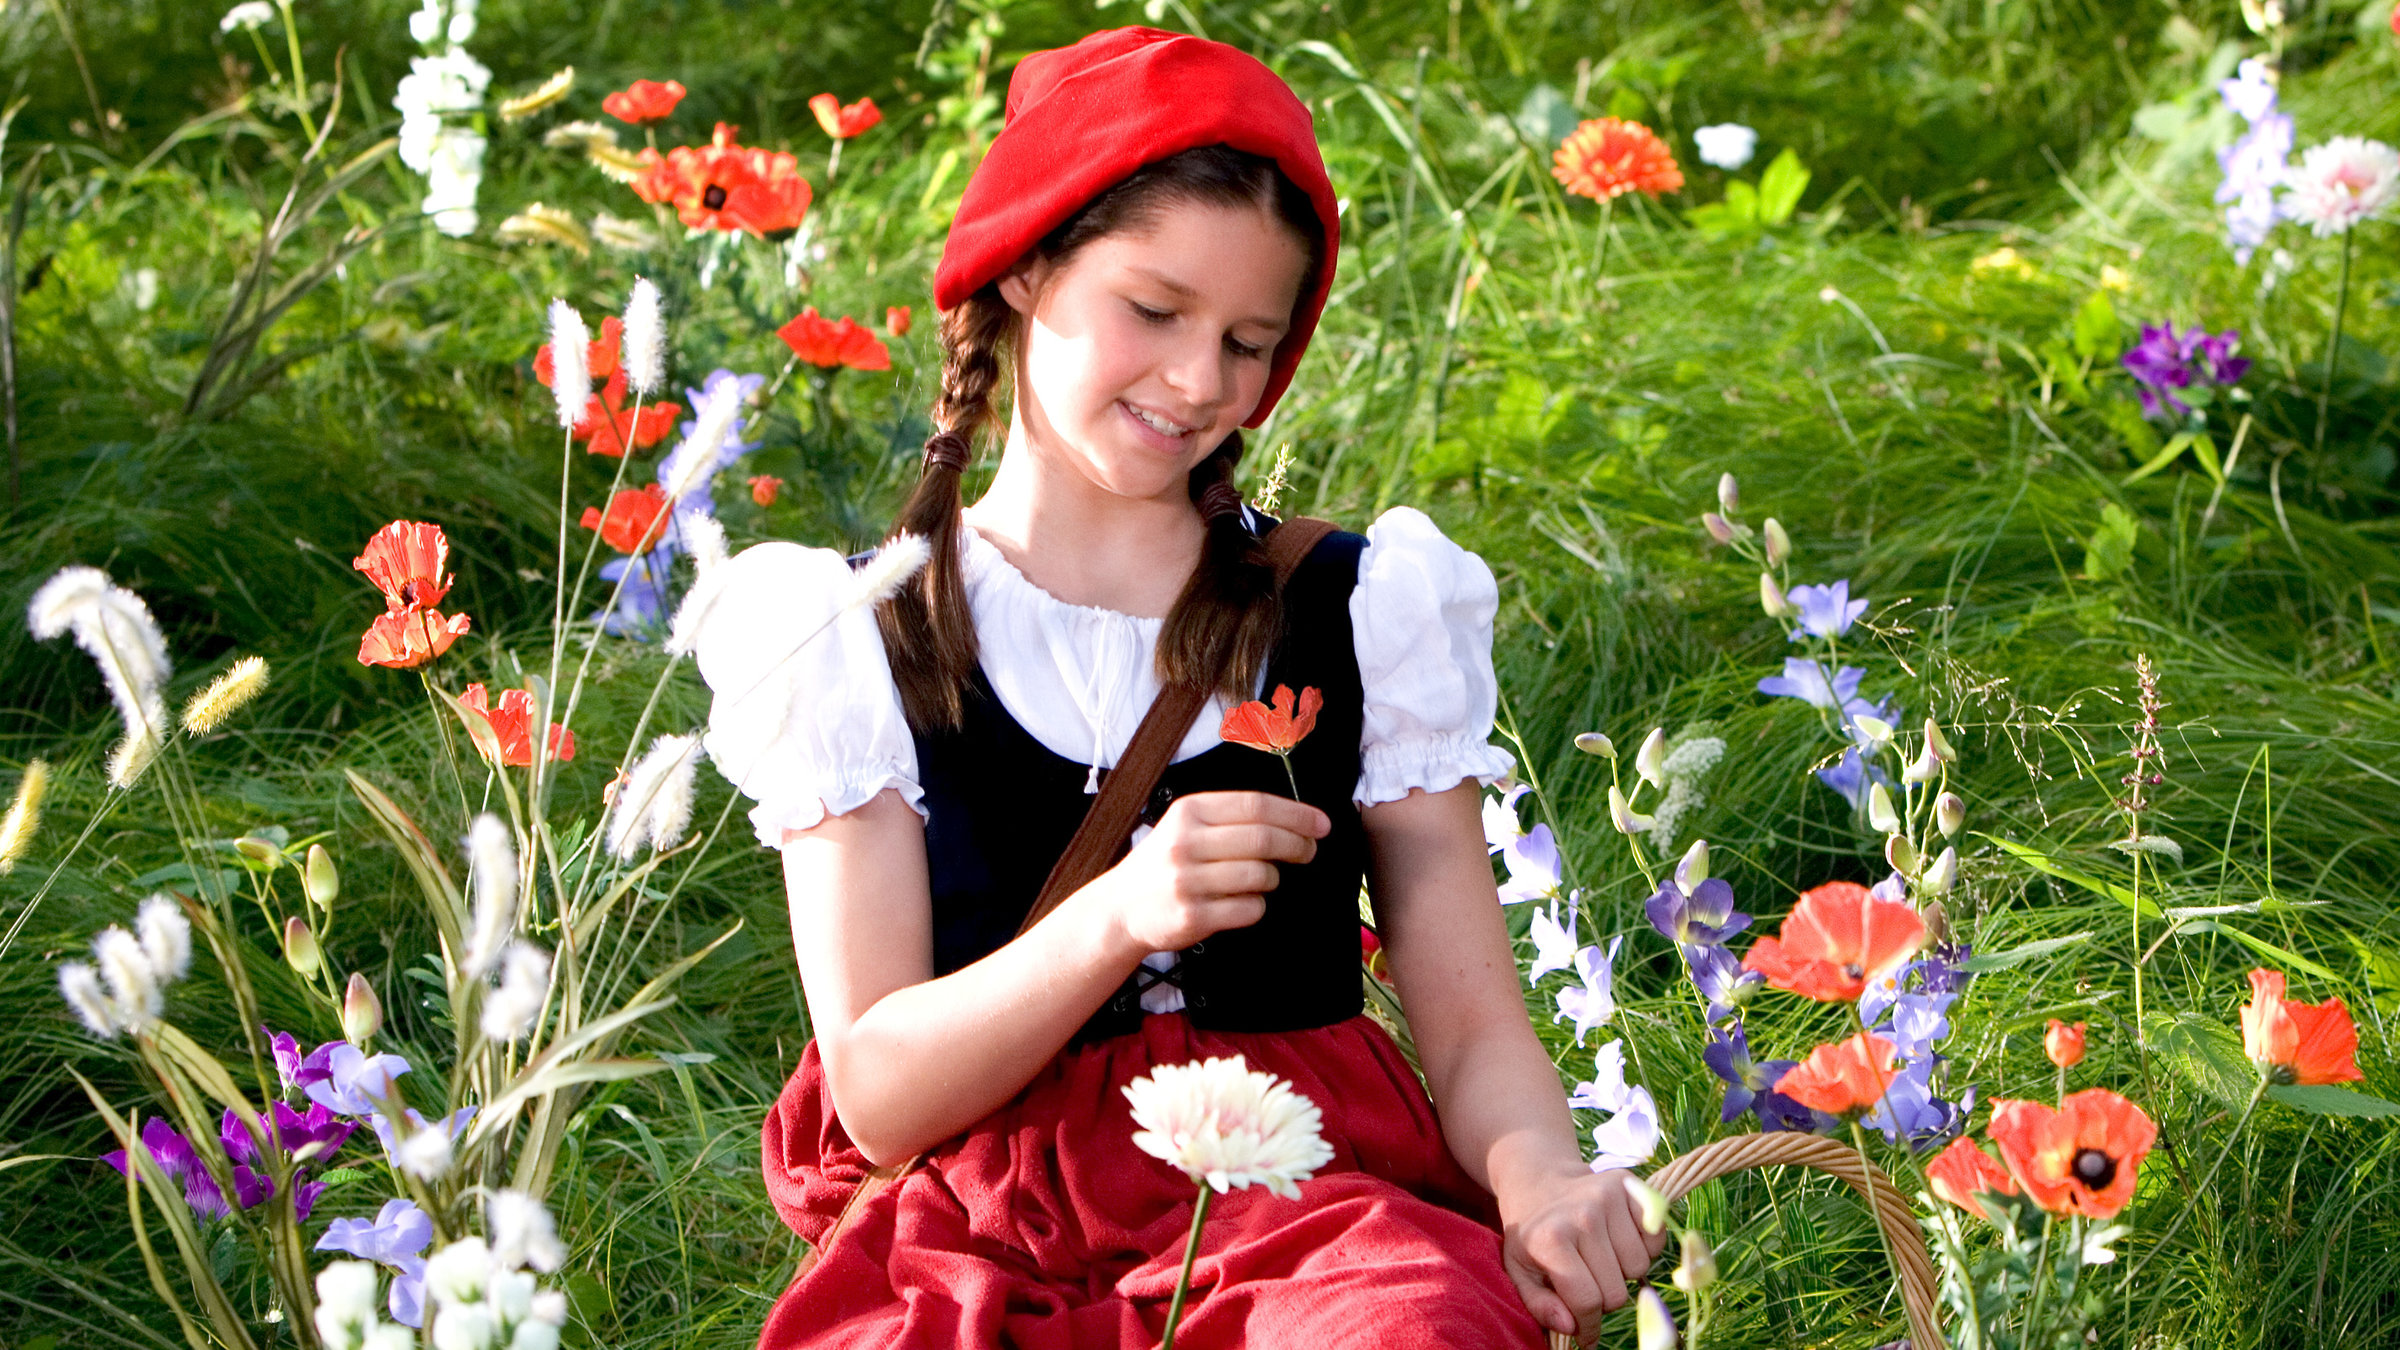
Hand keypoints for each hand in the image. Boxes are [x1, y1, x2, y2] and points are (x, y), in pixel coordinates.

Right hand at [1093, 791, 1329, 955]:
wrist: (1120, 908)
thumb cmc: (1166, 863)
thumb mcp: (1186, 826)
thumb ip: (1231, 818)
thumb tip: (1296, 819)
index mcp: (1188, 811)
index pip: (1256, 805)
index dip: (1296, 814)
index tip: (1321, 824)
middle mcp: (1184, 843)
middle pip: (1263, 838)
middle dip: (1297, 845)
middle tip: (1308, 852)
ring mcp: (1186, 881)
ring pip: (1260, 876)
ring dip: (1272, 879)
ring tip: (1262, 880)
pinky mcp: (1192, 916)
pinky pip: (1249, 909)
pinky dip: (1256, 906)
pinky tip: (1243, 902)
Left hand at [1499, 1165, 1668, 1344]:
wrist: (1539, 1180)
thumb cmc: (1532, 1233)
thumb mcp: (1518, 1270)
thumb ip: (1539, 1305)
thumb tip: (1571, 1327)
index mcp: (1551, 1240)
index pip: (1587, 1301)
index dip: (1588, 1326)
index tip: (1586, 1334)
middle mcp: (1583, 1216)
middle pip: (1617, 1292)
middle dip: (1603, 1298)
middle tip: (1589, 1283)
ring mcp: (1608, 1198)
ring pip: (1639, 1268)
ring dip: (1623, 1273)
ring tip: (1602, 1258)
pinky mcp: (1629, 1185)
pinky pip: (1656, 1238)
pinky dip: (1644, 1247)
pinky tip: (1619, 1241)